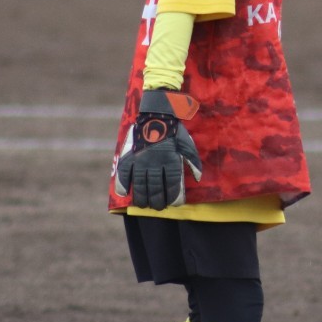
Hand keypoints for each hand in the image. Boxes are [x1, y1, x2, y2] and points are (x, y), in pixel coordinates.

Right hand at [114, 90, 201, 209]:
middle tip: (158, 206)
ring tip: (145, 205)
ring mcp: (140, 161)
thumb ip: (193, 162)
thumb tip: (198, 178)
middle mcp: (155, 164)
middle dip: (158, 202)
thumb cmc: (173, 131)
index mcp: (170, 161)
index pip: (172, 186)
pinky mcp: (129, 157)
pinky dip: (123, 186)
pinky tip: (125, 194)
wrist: (155, 115)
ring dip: (142, 199)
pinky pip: (123, 175)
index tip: (173, 203)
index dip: (173, 198)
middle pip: (155, 190)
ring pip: (140, 187)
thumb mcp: (187, 145)